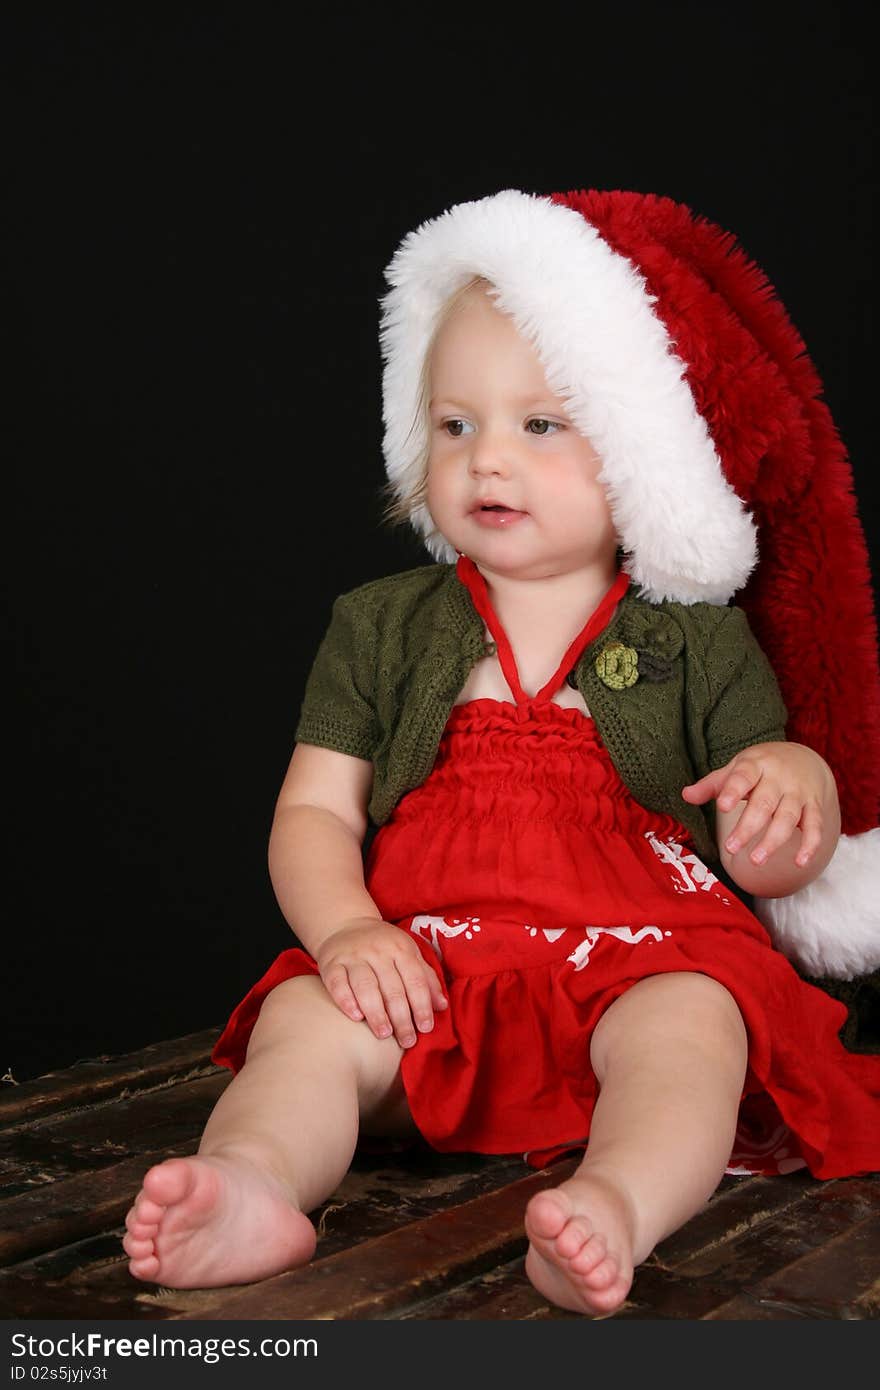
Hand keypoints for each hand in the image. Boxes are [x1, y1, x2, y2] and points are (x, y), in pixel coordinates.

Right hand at [315, 917, 447, 1048]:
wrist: (346, 924)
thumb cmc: (384, 946)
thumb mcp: (408, 954)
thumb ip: (426, 979)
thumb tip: (443, 1006)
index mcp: (400, 948)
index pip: (415, 979)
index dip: (422, 1005)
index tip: (426, 1028)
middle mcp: (377, 951)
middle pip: (392, 987)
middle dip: (401, 1017)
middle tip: (407, 1040)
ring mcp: (353, 956)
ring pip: (365, 986)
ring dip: (376, 1012)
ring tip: (383, 1034)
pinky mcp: (331, 962)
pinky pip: (337, 982)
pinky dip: (346, 1000)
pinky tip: (355, 1017)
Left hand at [682, 742, 835, 868]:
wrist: (805, 758)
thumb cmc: (761, 767)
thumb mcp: (737, 769)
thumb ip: (712, 785)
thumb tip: (685, 795)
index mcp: (755, 765)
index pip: (743, 777)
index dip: (733, 790)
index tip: (722, 806)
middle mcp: (779, 778)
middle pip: (764, 803)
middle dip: (748, 826)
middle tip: (730, 848)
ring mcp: (798, 792)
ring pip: (788, 817)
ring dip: (773, 840)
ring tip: (755, 860)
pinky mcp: (814, 805)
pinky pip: (815, 825)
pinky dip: (810, 845)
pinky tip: (800, 862)